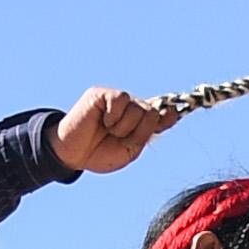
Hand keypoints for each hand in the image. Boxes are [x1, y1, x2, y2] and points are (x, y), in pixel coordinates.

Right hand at [55, 86, 169, 174]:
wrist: (74, 155)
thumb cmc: (101, 153)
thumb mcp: (131, 149)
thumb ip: (149, 132)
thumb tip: (171, 112)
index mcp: (140, 121)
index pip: (163, 113)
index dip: (170, 115)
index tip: (174, 116)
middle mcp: (131, 107)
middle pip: (152, 113)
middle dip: (138, 132)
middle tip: (119, 138)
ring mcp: (117, 99)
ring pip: (138, 108)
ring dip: (123, 127)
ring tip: (108, 131)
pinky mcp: (102, 94)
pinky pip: (120, 100)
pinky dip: (113, 117)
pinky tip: (102, 121)